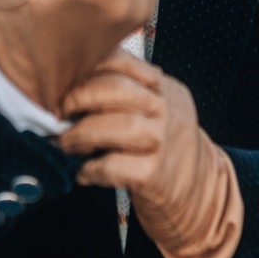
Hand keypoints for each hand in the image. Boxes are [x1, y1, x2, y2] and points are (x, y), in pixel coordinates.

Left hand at [58, 53, 242, 257]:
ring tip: (63, 143)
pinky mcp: (157, 175)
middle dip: (80, 98)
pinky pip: (118, 167)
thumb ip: (124, 93)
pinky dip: (93, 169)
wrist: (201, 195)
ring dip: (82, 134)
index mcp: (163, 87)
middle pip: (120, 89)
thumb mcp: (154, 110)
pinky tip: (83, 173)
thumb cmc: (161, 148)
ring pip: (121, 126)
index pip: (124, 62)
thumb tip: (67, 84)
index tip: (61, 80)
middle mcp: (168, 109)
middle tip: (58, 112)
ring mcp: (165, 141)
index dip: (88, 68)